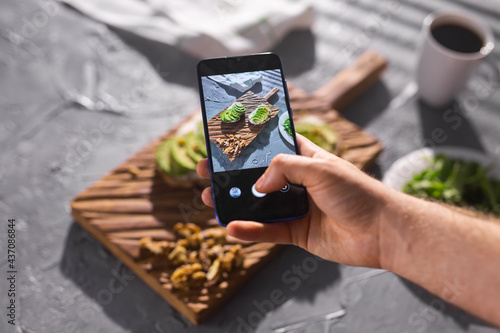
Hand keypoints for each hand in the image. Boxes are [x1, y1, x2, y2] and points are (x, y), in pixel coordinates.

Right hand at [196, 135, 391, 267]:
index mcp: (305, 159)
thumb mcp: (319, 168)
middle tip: (205, 170)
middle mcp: (297, 182)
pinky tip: (231, 227)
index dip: (249, 144)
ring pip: (257, 205)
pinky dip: (249, 231)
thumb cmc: (357, 192)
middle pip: (257, 176)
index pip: (271, 146)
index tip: (225, 139)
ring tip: (207, 198)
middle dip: (230, 174)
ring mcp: (295, 208)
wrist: (381, 231)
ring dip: (232, 202)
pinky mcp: (296, 232)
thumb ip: (284, 170)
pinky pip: (267, 231)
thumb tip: (257, 185)